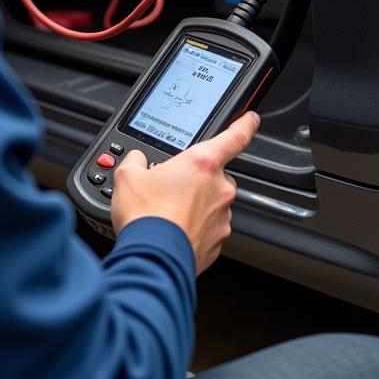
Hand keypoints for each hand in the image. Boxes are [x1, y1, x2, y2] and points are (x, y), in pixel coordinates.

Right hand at [111, 111, 259, 274]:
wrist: (153, 259)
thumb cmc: (146, 217)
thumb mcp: (128, 176)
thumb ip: (136, 161)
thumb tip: (136, 160)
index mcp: (203, 163)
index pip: (235, 136)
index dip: (245, 124)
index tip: (251, 119)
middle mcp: (219, 188)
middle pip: (216, 175)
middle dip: (198, 180)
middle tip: (173, 189)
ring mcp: (221, 217)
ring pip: (212, 204)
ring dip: (195, 206)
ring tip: (168, 214)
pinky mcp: (217, 242)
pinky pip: (208, 229)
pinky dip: (194, 229)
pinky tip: (174, 231)